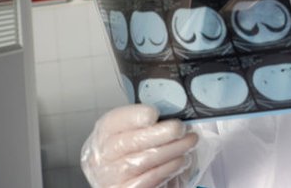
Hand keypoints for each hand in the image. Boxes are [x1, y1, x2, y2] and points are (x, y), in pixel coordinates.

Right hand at [81, 104, 196, 187]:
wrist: (140, 178)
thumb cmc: (143, 150)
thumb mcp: (143, 132)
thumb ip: (152, 121)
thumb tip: (175, 109)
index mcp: (104, 134)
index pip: (112, 122)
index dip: (132, 117)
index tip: (154, 113)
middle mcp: (102, 156)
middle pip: (125, 143)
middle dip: (157, 134)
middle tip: (180, 128)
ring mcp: (109, 177)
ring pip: (137, 163)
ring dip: (168, 151)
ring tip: (188, 142)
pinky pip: (144, 182)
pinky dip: (166, 170)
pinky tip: (180, 161)